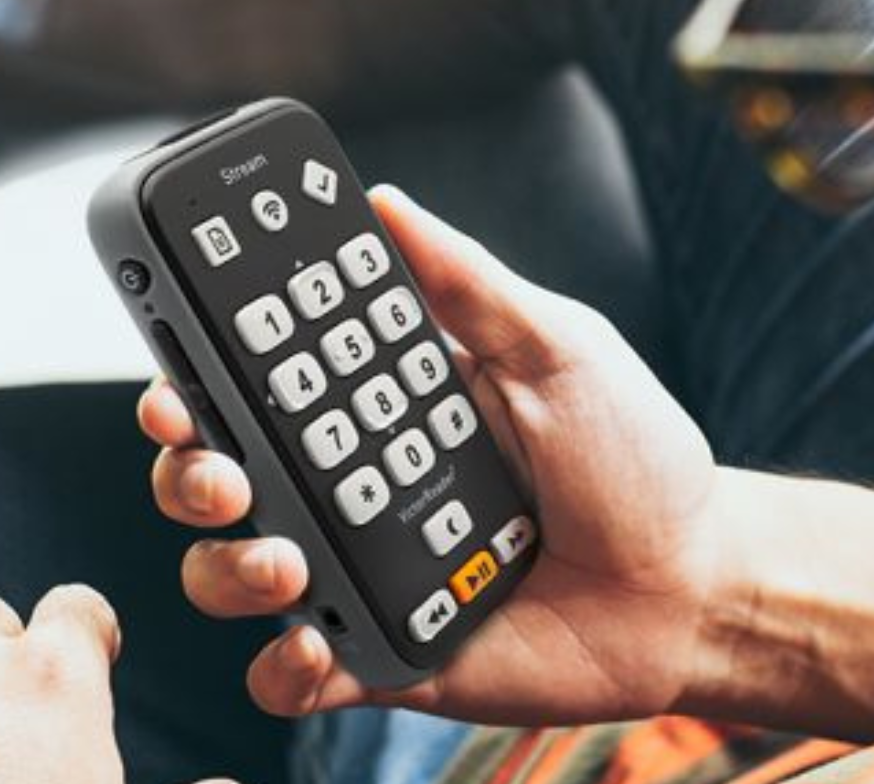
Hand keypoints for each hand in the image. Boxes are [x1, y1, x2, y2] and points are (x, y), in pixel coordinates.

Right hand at [141, 185, 722, 723]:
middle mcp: (352, 488)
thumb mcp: (558, 348)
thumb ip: (468, 284)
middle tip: (218, 463)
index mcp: (383, 407)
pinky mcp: (384, 655)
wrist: (695, 585)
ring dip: (229, 567)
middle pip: (217, 474)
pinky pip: (293, 671)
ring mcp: (361, 573)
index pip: (260, 381)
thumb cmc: (636, 460)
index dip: (200, 369)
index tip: (179, 357)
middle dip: (187, 466)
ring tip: (286, 560)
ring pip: (232, 573)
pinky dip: (281, 665)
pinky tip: (314, 641)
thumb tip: (387, 202)